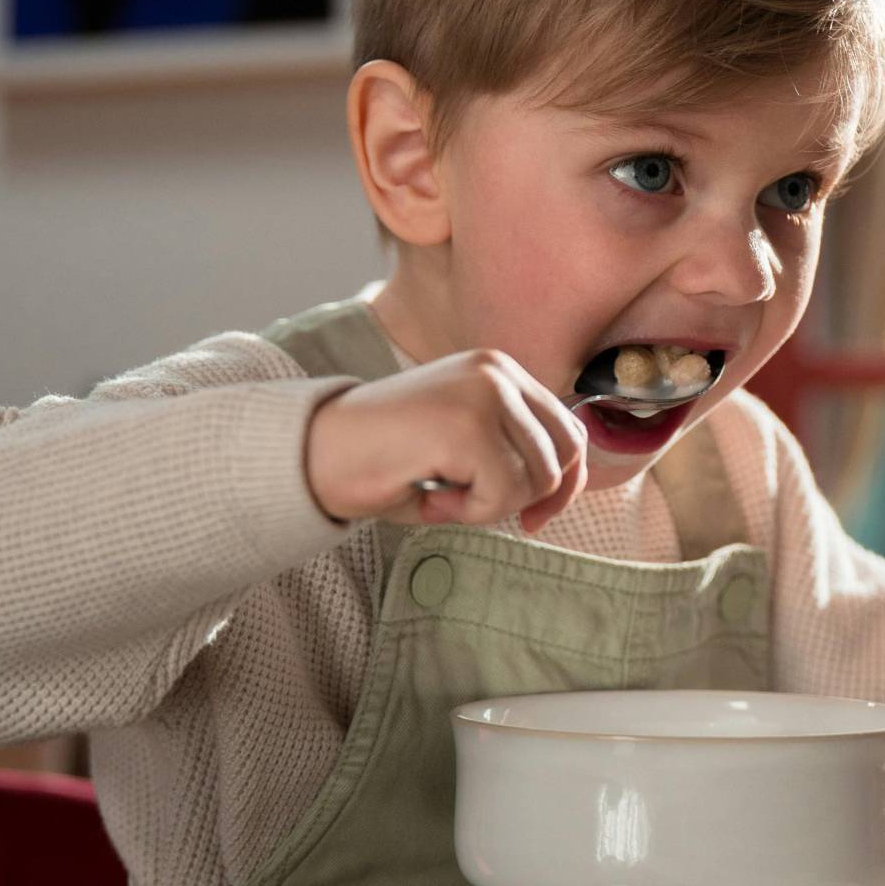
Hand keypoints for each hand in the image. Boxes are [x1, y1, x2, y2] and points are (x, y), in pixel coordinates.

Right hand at [304, 349, 587, 531]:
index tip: (535, 516)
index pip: (568, 429)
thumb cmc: (387, 459)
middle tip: (477, 510)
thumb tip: (562, 488)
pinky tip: (431, 497)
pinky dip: (469, 513)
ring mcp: (484, 393)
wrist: (315, 453)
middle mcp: (497, 371)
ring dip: (491, 506)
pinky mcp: (467, 425)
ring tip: (442, 494)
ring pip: (537, 478)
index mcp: (499, 369)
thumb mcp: (464, 446)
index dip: (563, 482)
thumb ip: (511, 452)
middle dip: (533, 499)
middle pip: (565, 454)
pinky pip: (501, 495)